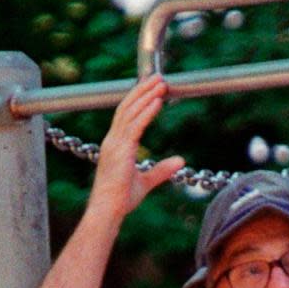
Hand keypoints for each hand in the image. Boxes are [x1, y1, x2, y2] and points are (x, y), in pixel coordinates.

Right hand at [91, 74, 184, 221]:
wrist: (107, 210)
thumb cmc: (121, 200)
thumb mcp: (146, 181)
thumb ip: (162, 170)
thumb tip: (181, 160)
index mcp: (115, 145)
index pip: (126, 114)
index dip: (138, 99)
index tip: (152, 88)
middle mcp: (112, 140)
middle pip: (127, 106)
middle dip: (143, 90)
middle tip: (159, 77)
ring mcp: (115, 143)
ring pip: (131, 111)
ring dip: (147, 95)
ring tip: (162, 83)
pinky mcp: (121, 150)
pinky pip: (135, 126)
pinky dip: (147, 112)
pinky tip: (158, 101)